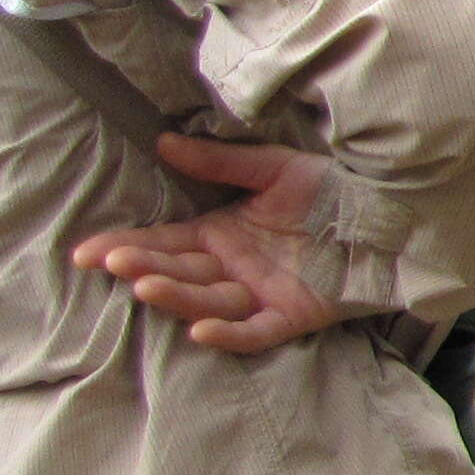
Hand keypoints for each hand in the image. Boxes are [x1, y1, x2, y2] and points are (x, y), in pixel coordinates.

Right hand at [71, 134, 352, 355]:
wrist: (388, 213)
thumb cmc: (330, 189)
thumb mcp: (271, 168)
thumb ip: (219, 162)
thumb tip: (164, 140)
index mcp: (220, 234)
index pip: (163, 242)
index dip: (125, 246)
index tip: (85, 252)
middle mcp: (232, 269)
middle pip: (179, 271)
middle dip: (144, 267)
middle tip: (115, 263)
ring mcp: (259, 295)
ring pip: (207, 301)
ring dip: (176, 295)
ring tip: (146, 284)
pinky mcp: (290, 317)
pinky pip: (254, 332)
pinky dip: (228, 333)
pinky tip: (200, 330)